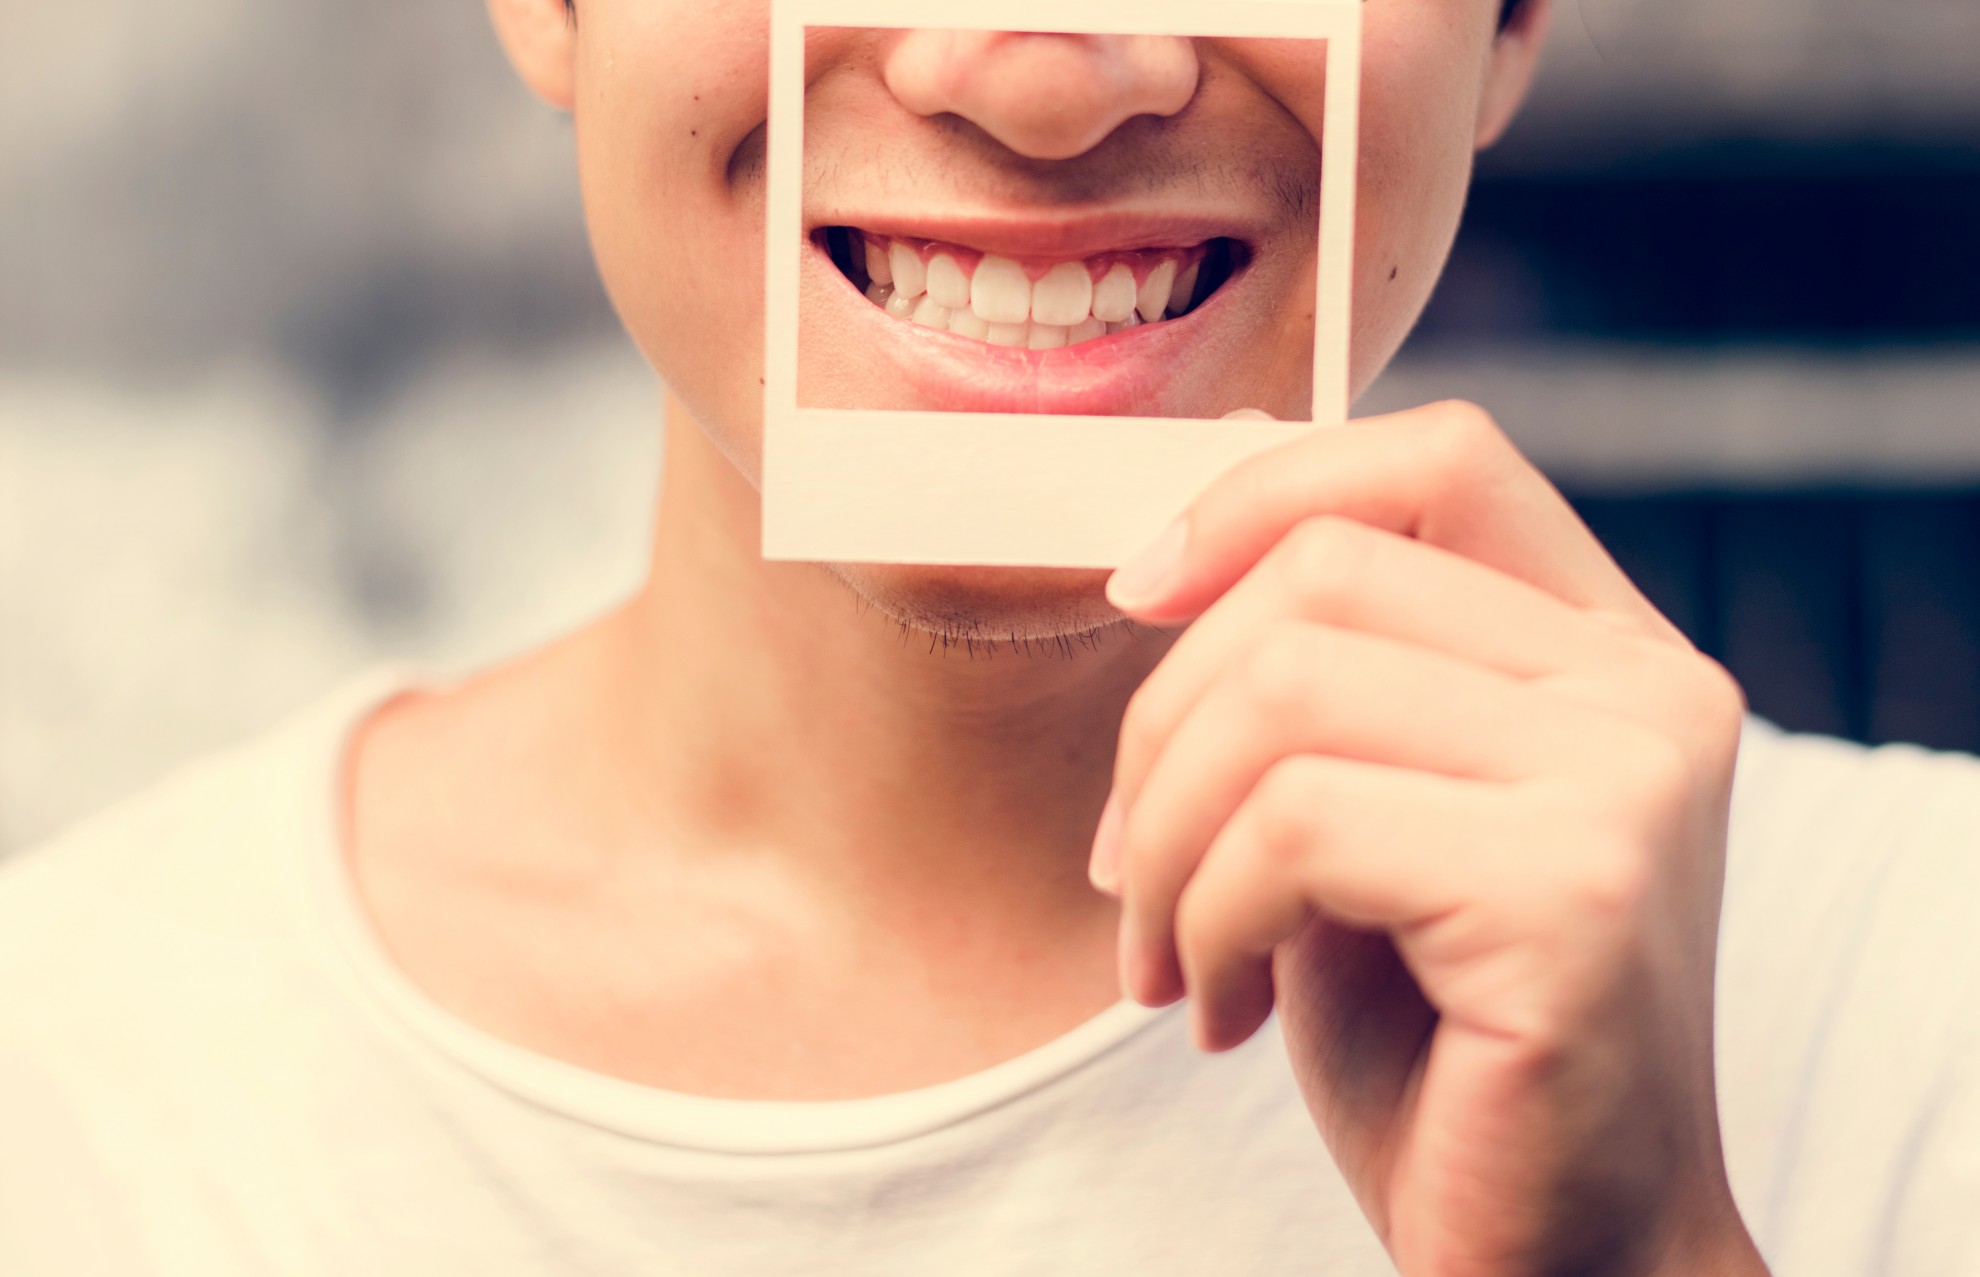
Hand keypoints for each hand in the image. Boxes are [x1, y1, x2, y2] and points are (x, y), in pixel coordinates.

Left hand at [1090, 402, 1767, 1275]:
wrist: (1558, 1246)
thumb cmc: (1441, 1042)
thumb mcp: (1362, 821)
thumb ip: (1319, 678)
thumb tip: (1185, 516)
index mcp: (1605, 654)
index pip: (1438, 462)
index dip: (1262, 493)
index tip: (1137, 590)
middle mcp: (1644, 693)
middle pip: (1322, 573)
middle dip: (1163, 722)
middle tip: (1130, 867)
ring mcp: (1626, 783)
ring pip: (1285, 690)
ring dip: (1171, 843)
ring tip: (1175, 958)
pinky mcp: (1574, 892)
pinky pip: (1296, 825)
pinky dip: (1210, 920)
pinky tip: (1229, 1012)